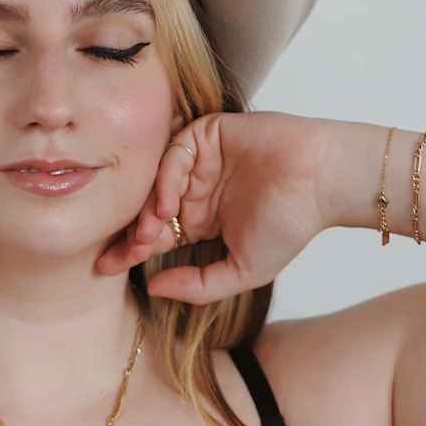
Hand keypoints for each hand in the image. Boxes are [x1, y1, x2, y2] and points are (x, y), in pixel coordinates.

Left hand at [96, 112, 332, 302]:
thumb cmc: (291, 226)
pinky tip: (169, 202)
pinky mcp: (207, 135)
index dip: (130, 250)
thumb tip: (153, 290)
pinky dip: (166, 177)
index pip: (155, 235)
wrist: (321, 183)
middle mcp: (196, 190)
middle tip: (127, 250)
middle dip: (133, 231)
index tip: (103, 267)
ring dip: (147, 208)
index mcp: (202, 221)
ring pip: (155, 182)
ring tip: (150, 232)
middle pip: (147, 208)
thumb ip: (198, 286)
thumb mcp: (241, 271)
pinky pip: (173, 153)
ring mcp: (200, 162)